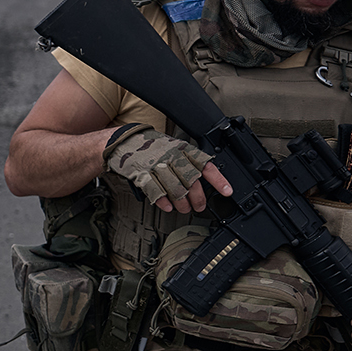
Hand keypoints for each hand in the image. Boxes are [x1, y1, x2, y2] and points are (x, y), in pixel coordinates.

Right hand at [104, 126, 232, 213]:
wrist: (123, 141)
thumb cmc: (151, 146)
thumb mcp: (173, 146)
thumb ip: (187, 160)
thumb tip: (203, 180)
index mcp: (182, 149)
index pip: (205, 165)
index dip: (218, 180)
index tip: (228, 192)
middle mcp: (171, 157)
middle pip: (192, 182)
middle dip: (198, 198)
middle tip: (199, 206)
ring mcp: (156, 165)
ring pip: (175, 189)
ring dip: (182, 203)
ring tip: (184, 209)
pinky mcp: (142, 174)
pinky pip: (156, 191)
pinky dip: (163, 202)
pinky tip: (168, 207)